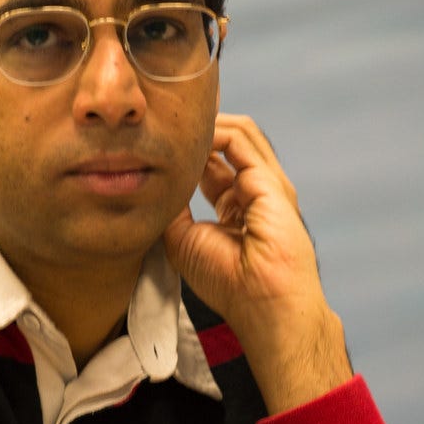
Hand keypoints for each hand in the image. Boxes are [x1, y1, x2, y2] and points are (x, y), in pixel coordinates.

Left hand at [163, 114, 351, 413]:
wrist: (263, 303)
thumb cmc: (227, 282)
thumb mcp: (184, 239)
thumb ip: (173, 208)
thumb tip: (153, 180)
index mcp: (237, 207)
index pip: (214, 164)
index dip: (189, 151)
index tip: (157, 142)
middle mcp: (254, 191)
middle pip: (229, 142)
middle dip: (199, 128)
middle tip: (165, 119)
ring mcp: (267, 183)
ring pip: (238, 132)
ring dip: (205, 122)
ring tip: (175, 120)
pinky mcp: (269, 180)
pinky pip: (239, 140)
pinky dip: (212, 130)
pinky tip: (187, 135)